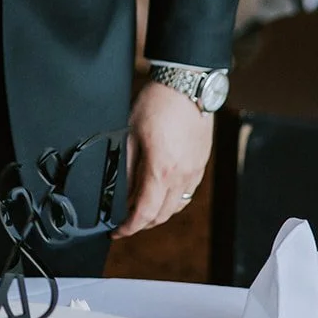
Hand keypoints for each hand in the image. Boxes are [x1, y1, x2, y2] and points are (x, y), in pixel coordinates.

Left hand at [113, 77, 212, 238]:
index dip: (128, 227)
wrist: (187, 86)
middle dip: (141, 223)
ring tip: (140, 208)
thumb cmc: (157, 104)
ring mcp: (194, 171)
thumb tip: (118, 189)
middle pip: (162, 215)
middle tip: (124, 221)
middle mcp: (182, 176)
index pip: (144, 212)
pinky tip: (160, 192)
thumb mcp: (129, 133)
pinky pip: (186, 193)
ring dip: (158, 214)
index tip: (117, 231)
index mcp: (161, 170)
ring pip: (176, 207)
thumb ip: (125, 166)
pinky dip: (171, 200)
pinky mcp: (201, 164)